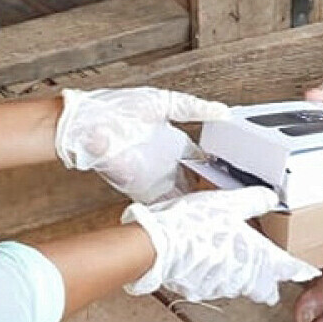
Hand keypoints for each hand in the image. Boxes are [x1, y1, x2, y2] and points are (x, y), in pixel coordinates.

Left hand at [56, 88, 230, 202]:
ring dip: (196, 206)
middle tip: (233, 204)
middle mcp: (166, 164)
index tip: (236, 178)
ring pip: (182, 197)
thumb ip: (194, 108)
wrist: (86, 122)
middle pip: (196, 184)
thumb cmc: (117, 107)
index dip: (217, 170)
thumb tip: (222, 111)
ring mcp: (154, 178)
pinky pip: (163, 206)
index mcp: (173, 144)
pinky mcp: (140, 189)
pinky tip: (194, 218)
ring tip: (220, 215)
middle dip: (211, 193)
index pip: (202, 161)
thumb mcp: (164, 103)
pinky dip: (176, 212)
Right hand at [122, 186, 319, 304]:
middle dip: (269, 281)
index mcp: (256, 256)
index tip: (309, 272)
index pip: (287, 268)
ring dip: (241, 277)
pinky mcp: (200, 290)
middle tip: (270, 272)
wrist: (157, 246)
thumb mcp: (230, 203)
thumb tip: (271, 198)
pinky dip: (216, 276)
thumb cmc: (194, 225)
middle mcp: (243, 277)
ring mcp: (221, 287)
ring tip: (232, 259)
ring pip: (240, 287)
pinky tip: (206, 261)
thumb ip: (254, 201)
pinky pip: (215, 285)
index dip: (300, 270)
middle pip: (265, 286)